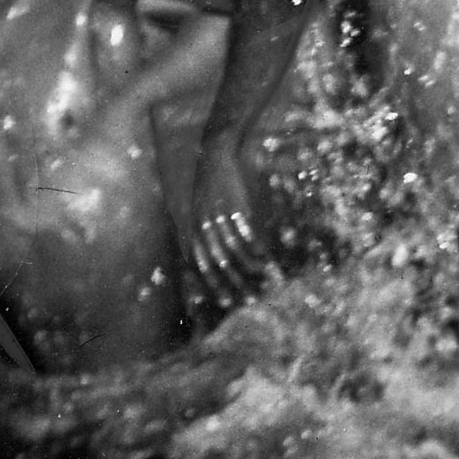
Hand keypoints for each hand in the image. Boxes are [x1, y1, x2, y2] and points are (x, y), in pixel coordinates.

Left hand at [186, 152, 274, 311]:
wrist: (214, 156)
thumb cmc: (210, 185)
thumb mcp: (202, 209)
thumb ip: (205, 231)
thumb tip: (214, 252)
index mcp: (193, 229)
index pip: (201, 265)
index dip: (212, 285)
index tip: (225, 302)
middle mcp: (202, 226)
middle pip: (217, 262)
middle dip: (232, 281)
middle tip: (246, 296)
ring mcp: (218, 216)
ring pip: (232, 248)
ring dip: (247, 264)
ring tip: (261, 274)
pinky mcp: (234, 206)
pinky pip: (243, 230)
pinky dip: (254, 244)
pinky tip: (264, 253)